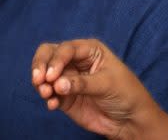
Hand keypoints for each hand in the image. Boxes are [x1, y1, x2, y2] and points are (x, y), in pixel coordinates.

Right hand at [31, 39, 167, 139]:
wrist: (129, 119)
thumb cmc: (125, 93)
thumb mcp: (107, 84)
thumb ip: (82, 83)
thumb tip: (58, 84)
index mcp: (89, 49)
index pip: (66, 49)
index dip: (56, 60)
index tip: (51, 76)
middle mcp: (76, 61)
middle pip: (49, 54)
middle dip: (41, 65)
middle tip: (39, 80)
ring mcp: (68, 78)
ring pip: (45, 74)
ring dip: (41, 84)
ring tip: (46, 94)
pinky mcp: (65, 97)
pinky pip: (50, 94)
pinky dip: (48, 98)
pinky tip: (53, 105)